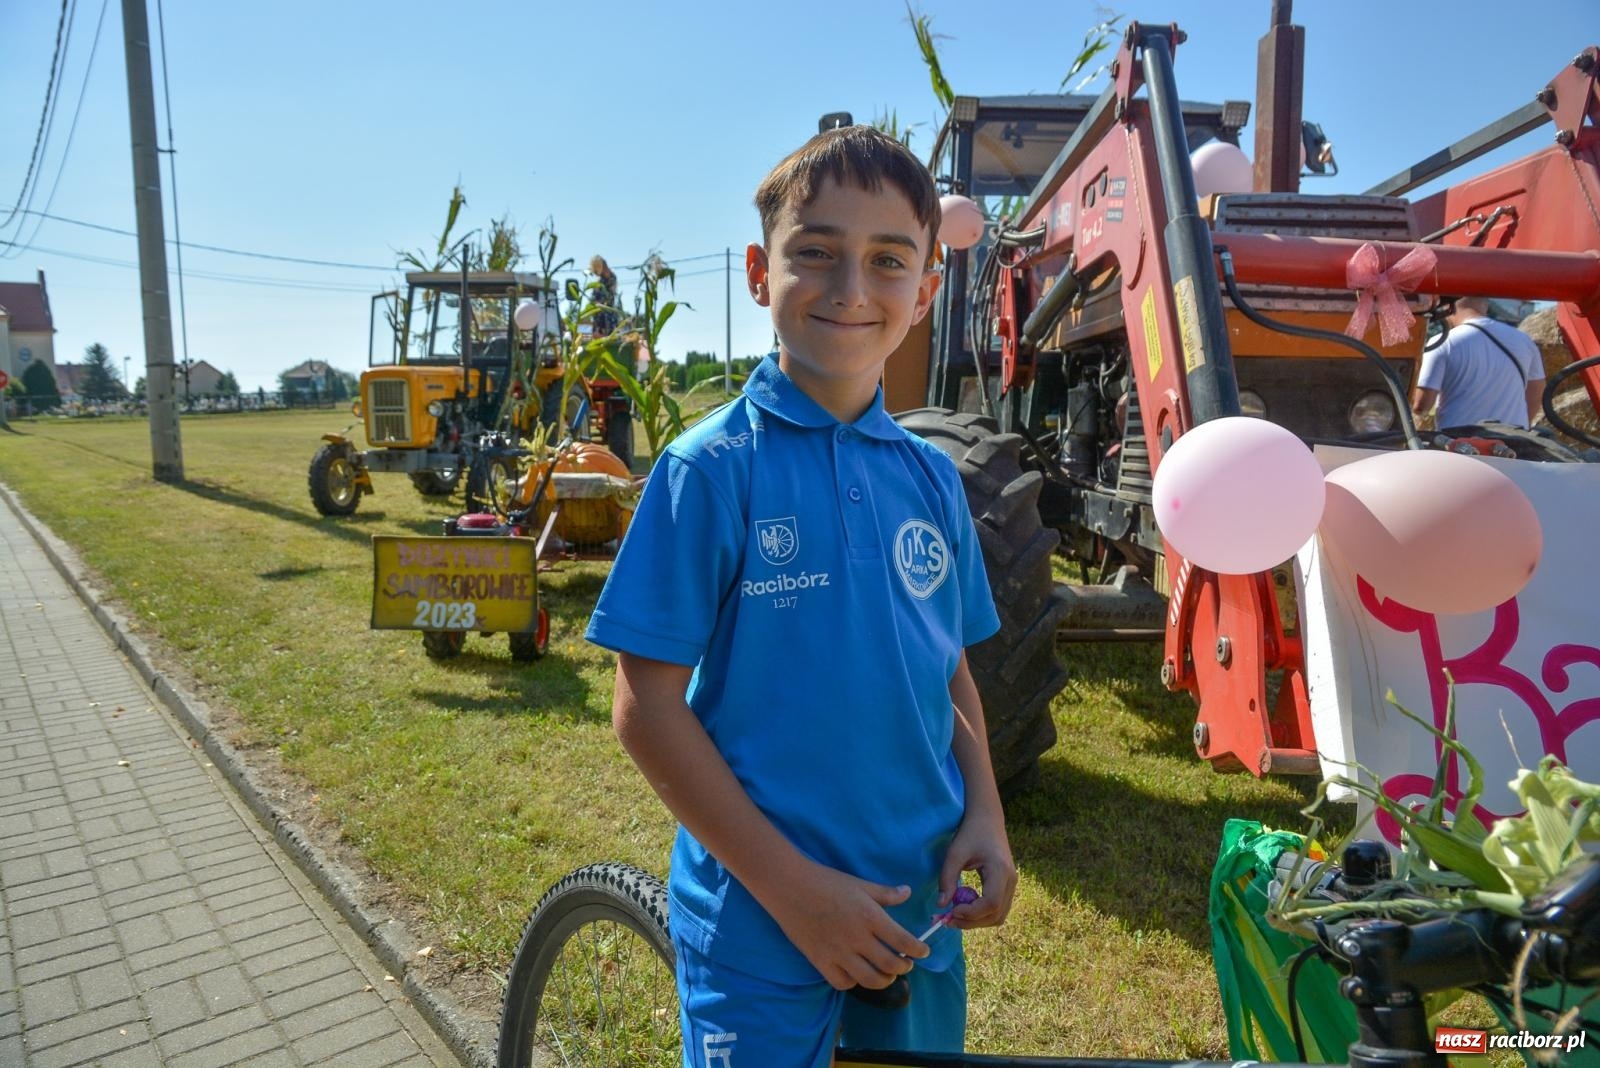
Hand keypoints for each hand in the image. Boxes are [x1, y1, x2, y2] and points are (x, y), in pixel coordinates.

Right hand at [762, 862, 929, 990]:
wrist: (789, 886)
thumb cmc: (826, 881)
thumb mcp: (860, 884)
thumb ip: (885, 893)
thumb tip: (907, 892)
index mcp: (870, 916)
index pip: (903, 941)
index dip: (918, 950)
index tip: (923, 952)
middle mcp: (857, 938)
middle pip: (890, 965)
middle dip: (904, 967)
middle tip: (906, 964)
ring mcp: (838, 952)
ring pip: (870, 979)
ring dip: (884, 980)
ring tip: (887, 975)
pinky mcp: (820, 961)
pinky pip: (843, 982)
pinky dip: (854, 982)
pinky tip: (857, 974)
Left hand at [936, 812, 1016, 928]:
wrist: (987, 820)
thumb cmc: (970, 833)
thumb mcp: (955, 853)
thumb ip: (948, 879)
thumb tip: (941, 905)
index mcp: (1001, 871)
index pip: (991, 903)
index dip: (971, 913)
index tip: (951, 911)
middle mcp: (1011, 881)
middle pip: (996, 915)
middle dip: (971, 922)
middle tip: (947, 920)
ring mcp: (1012, 885)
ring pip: (998, 916)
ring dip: (976, 921)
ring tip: (954, 914)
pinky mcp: (1007, 886)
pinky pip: (998, 909)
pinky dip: (981, 914)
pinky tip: (964, 907)